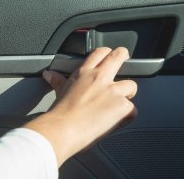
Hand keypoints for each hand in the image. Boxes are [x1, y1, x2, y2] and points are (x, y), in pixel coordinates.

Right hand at [24, 47, 137, 165]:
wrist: (62, 130)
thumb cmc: (60, 115)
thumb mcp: (60, 92)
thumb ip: (58, 81)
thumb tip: (50, 75)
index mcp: (84, 73)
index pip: (100, 53)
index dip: (108, 53)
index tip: (110, 58)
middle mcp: (100, 78)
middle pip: (119, 56)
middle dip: (124, 56)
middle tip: (126, 61)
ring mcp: (113, 91)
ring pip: (131, 85)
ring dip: (128, 95)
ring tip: (119, 105)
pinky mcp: (122, 106)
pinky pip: (133, 109)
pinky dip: (127, 117)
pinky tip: (117, 122)